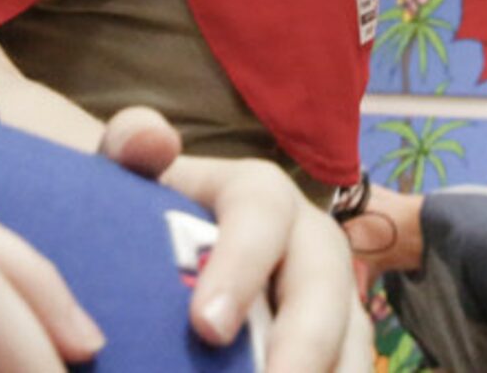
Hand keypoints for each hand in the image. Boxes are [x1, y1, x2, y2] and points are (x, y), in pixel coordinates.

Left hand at [99, 109, 370, 372]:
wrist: (176, 257)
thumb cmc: (153, 220)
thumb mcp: (138, 180)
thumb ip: (133, 149)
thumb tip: (147, 137)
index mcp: (261, 197)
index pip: (261, 218)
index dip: (241, 268)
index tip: (206, 327)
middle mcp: (311, 244)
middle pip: (326, 287)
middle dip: (303, 344)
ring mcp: (334, 302)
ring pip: (353, 342)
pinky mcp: (339, 350)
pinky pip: (351, 372)